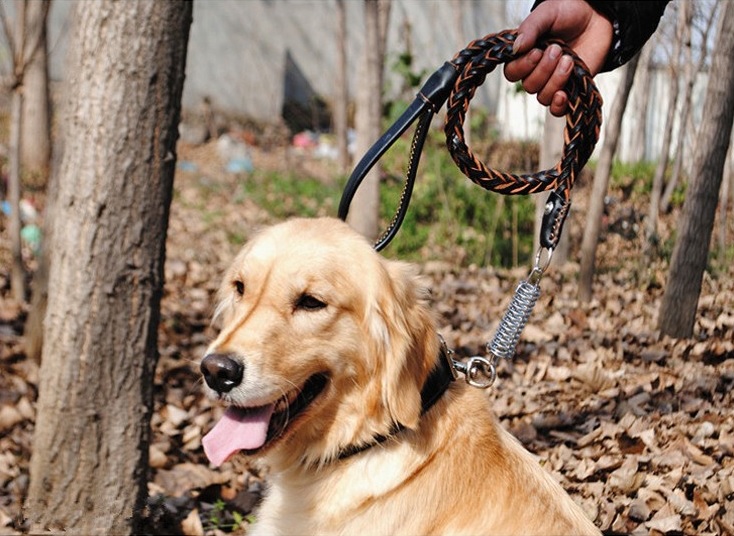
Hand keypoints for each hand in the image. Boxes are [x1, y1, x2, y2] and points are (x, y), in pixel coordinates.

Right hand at [504, 0, 612, 115]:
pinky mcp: (570, 90)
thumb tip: (516, 48)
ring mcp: (552, 82)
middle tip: (558, 49)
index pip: (512, 73)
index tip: (537, 51)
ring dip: (555, 80)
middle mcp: (535, 72)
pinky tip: (564, 94)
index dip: (522, 67)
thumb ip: (530, 28)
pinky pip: (557, 110)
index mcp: (525, 56)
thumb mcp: (547, 13)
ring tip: (569, 60)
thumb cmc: (569, 12)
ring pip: (543, 96)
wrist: (597, 17)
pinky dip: (558, 105)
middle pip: (528, 86)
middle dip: (543, 69)